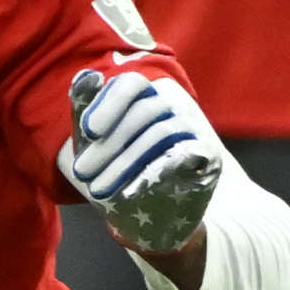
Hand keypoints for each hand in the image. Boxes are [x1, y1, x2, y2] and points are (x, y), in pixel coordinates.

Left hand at [62, 64, 222, 254]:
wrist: (159, 214)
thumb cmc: (122, 168)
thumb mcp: (97, 141)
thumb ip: (88, 109)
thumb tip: (84, 75)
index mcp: (145, 95)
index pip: (131, 84)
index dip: (108, 104)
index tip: (87, 131)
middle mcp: (172, 104)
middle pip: (142, 112)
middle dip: (108, 145)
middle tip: (81, 173)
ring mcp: (193, 128)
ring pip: (158, 135)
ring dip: (123, 164)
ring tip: (99, 189)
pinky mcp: (208, 155)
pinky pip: (182, 157)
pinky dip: (153, 174)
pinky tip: (129, 191)